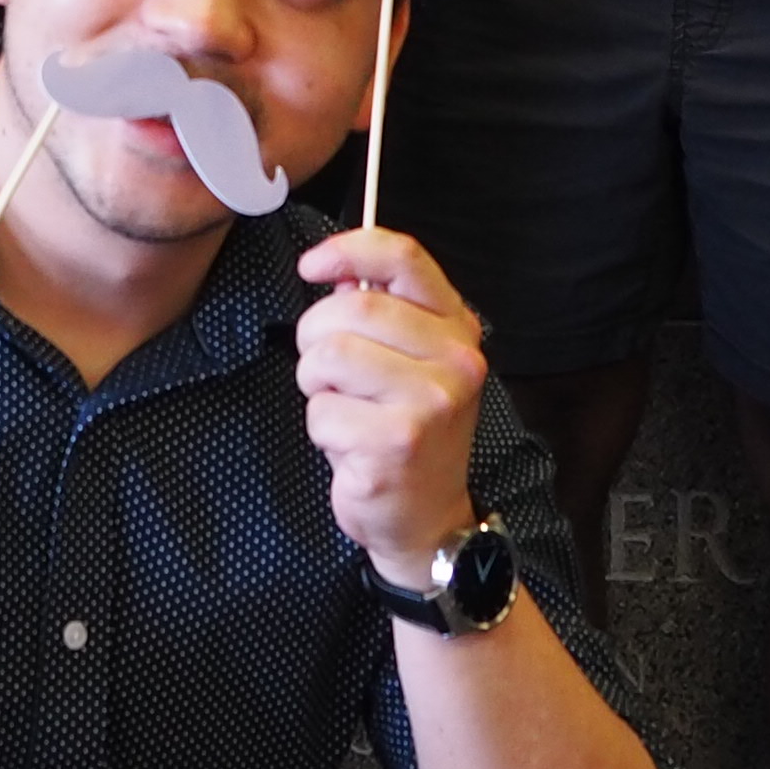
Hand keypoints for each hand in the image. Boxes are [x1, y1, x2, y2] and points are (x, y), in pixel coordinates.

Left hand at [293, 226, 493, 586]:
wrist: (427, 519)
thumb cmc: (405, 430)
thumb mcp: (408, 361)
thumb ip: (379, 309)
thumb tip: (333, 269)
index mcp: (457, 327)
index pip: (403, 256)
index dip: (347, 249)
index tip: (312, 266)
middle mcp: (455, 360)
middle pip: (352, 307)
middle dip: (317, 336)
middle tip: (326, 370)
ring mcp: (430, 403)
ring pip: (329, 355)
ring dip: (316, 385)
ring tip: (344, 408)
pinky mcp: (397, 443)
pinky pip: (322, 411)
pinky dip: (322, 430)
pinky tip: (351, 447)